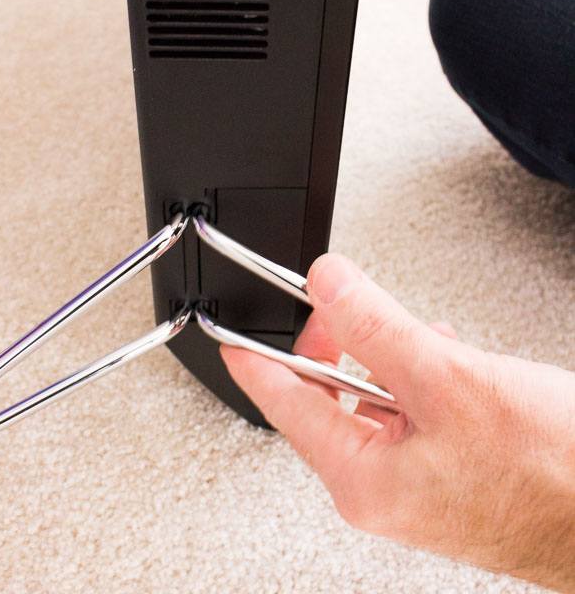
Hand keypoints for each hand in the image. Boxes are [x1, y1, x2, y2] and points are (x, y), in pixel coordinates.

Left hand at [221, 253, 574, 591]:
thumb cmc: (553, 477)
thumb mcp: (447, 380)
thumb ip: (376, 326)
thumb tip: (328, 284)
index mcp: (363, 478)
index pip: (285, 405)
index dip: (255, 361)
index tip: (230, 337)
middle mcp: (383, 489)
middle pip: (327, 398)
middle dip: (337, 344)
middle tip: (342, 307)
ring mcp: (417, 483)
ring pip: (375, 400)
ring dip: (388, 356)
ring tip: (416, 333)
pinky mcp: (448, 472)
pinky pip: (411, 413)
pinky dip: (419, 377)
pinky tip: (447, 359)